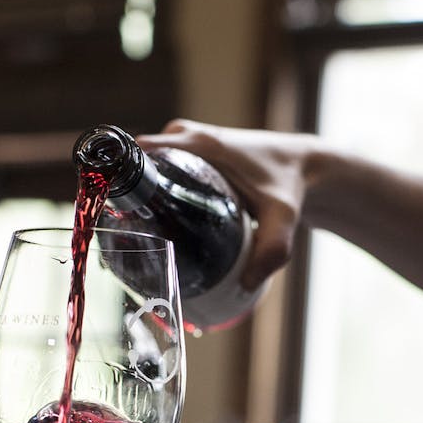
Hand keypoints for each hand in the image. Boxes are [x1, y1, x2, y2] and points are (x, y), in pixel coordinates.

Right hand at [138, 120, 321, 290]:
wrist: (304, 166)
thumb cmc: (290, 184)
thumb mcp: (283, 217)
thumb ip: (272, 249)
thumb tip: (246, 284)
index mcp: (199, 143)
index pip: (140, 154)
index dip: (123, 182)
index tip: (118, 218)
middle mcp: (187, 138)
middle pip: (139, 169)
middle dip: (129, 202)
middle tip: (130, 241)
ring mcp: (187, 145)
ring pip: (148, 173)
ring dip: (142, 201)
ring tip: (138, 241)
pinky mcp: (191, 157)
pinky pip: (161, 173)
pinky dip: (157, 196)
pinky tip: (157, 230)